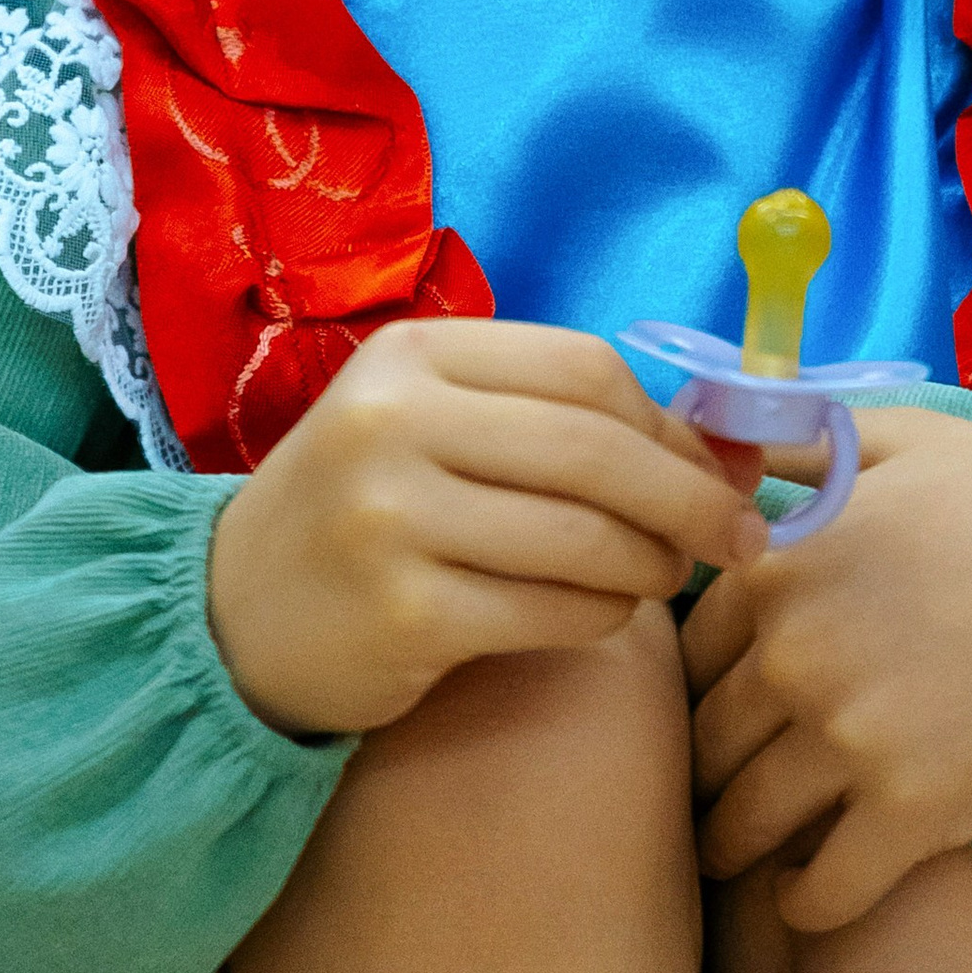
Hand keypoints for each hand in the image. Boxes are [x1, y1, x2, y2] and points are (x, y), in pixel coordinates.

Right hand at [206, 319, 765, 740]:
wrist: (231, 614)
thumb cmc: (364, 508)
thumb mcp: (435, 427)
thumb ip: (558, 421)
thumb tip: (724, 448)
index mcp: (413, 356)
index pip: (584, 369)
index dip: (669, 422)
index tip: (719, 466)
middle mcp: (395, 423)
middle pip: (596, 450)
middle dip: (690, 499)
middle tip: (741, 538)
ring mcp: (394, 518)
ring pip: (586, 536)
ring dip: (652, 565)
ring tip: (663, 578)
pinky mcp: (406, 613)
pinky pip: (555, 612)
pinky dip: (604, 616)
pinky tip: (602, 614)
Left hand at [682, 407, 971, 932]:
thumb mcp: (896, 434)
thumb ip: (793, 438)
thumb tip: (706, 439)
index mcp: (777, 565)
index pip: (692, 645)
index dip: (702, 675)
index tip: (714, 698)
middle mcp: (793, 656)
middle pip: (706, 737)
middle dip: (704, 765)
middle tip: (711, 786)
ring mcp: (848, 741)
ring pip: (744, 820)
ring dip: (729, 844)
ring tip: (734, 852)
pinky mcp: (910, 815)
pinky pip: (823, 890)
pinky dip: (801, 904)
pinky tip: (799, 898)